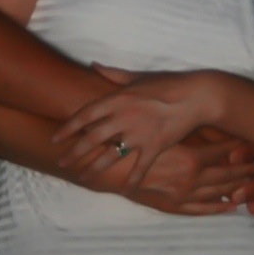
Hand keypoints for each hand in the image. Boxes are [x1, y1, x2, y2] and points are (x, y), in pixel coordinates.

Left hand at [54, 66, 220, 187]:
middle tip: (61, 163)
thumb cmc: (168, 83)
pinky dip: (132, 180)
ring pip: (111, 156)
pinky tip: (124, 189)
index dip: (68, 128)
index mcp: (119, 98)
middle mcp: (125, 117)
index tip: (56, 139)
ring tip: (82, 178)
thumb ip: (114, 74)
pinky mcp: (155, 146)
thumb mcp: (139, 77)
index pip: (86, 115)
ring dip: (94, 169)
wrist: (197, 96)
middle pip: (93, 139)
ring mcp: (140, 133)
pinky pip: (140, 167)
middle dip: (74, 153)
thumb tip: (94, 65)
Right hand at [114, 133, 253, 215]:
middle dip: (247, 170)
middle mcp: (192, 180)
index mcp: (193, 158)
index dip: (244, 150)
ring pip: (218, 193)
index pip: (228, 154)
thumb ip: (193, 127)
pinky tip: (230, 206)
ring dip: (237, 188)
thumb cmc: (140, 140)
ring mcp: (183, 195)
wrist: (112, 164)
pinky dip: (217, 208)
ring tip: (253, 184)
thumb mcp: (169, 128)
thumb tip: (220, 122)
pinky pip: (200, 209)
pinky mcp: (173, 206)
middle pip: (228, 175)